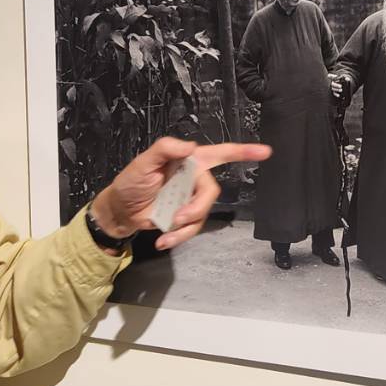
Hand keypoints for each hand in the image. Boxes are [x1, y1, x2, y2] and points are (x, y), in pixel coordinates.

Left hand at [91, 138, 271, 250]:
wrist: (120, 212)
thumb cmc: (130, 182)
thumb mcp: (143, 162)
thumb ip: (165, 148)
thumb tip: (190, 146)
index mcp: (187, 161)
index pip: (219, 154)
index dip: (243, 152)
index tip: (265, 152)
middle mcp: (192, 179)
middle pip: (211, 192)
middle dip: (197, 207)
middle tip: (179, 217)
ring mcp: (190, 200)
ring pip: (202, 214)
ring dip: (185, 226)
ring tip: (166, 228)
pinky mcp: (185, 218)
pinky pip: (192, 229)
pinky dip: (178, 237)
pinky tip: (163, 239)